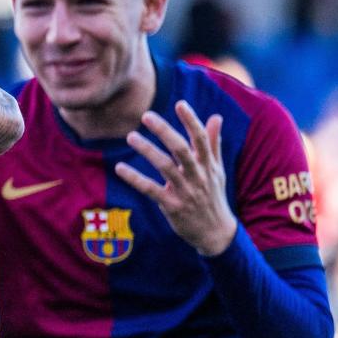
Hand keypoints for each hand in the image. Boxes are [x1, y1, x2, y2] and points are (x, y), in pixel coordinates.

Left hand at [115, 100, 236, 255]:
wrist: (216, 233)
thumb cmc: (213, 196)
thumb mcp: (217, 170)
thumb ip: (213, 143)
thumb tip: (217, 116)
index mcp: (208, 165)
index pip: (201, 139)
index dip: (191, 121)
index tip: (180, 104)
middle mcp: (198, 176)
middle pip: (181, 150)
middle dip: (164, 131)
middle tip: (146, 115)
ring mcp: (185, 192)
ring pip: (165, 167)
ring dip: (147, 151)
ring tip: (131, 136)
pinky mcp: (172, 206)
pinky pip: (151, 190)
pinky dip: (135, 179)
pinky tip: (119, 168)